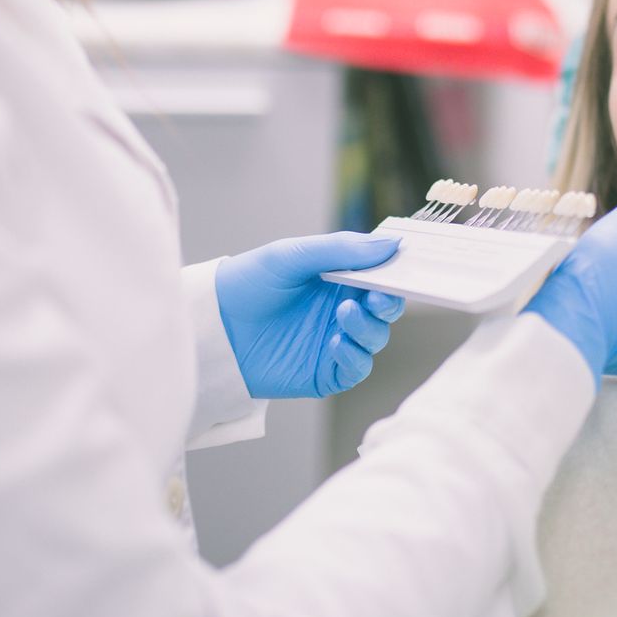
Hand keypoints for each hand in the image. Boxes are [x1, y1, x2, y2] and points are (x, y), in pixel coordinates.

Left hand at [215, 233, 406, 398]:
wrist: (213, 324)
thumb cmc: (249, 281)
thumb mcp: (292, 255)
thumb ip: (342, 250)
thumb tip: (392, 245)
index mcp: (338, 278)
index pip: (380, 276)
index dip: (395, 274)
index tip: (403, 270)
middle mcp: (341, 308)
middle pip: (385, 309)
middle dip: (388, 303)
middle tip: (377, 297)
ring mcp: (335, 340)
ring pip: (375, 338)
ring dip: (369, 327)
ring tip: (345, 313)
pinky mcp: (324, 371)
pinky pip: (356, 368)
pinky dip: (354, 355)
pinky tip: (336, 342)